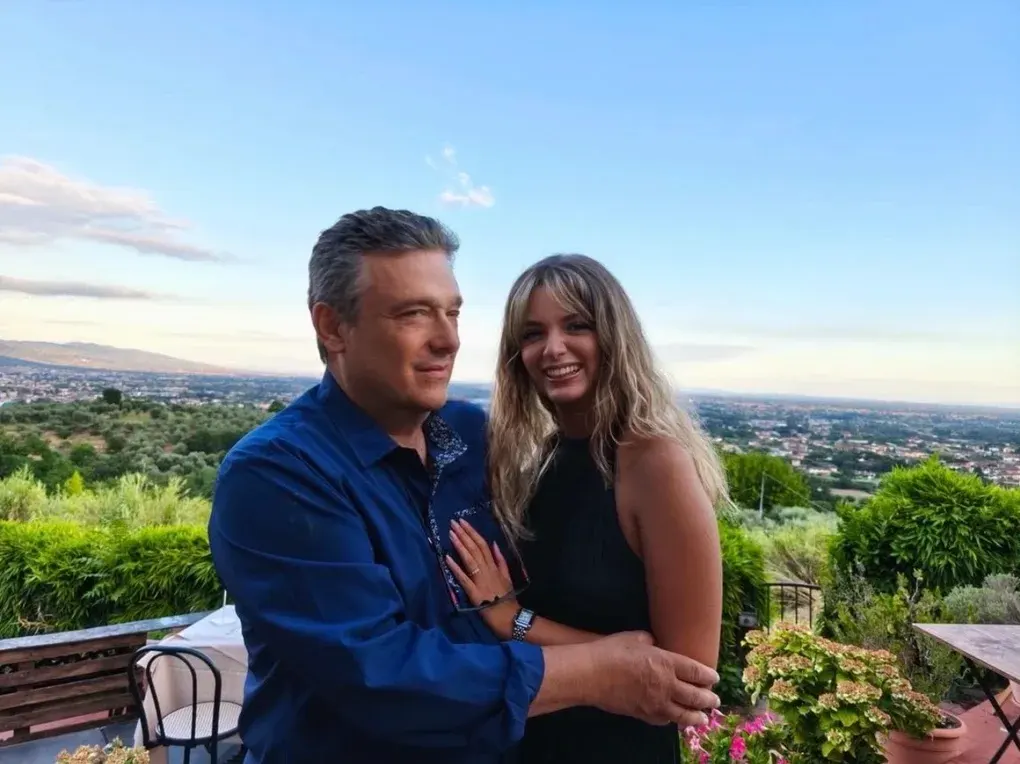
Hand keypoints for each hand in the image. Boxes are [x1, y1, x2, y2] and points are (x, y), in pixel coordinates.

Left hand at [446, 519, 517, 637]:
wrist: (510, 617)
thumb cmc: (508, 598)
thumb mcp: (507, 576)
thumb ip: (501, 560)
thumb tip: (494, 544)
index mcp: (494, 566)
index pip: (483, 544)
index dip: (472, 532)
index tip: (463, 522)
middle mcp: (488, 570)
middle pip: (475, 549)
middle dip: (463, 534)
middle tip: (453, 522)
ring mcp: (481, 581)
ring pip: (470, 559)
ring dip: (460, 546)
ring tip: (451, 534)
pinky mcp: (474, 593)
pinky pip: (464, 579)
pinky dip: (455, 568)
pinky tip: (447, 558)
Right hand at [588, 632, 719, 728]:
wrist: (590, 675)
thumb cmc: (611, 651)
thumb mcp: (634, 637)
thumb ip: (651, 641)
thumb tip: (655, 643)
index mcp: (667, 663)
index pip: (696, 672)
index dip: (708, 676)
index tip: (714, 678)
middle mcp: (666, 686)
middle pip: (695, 696)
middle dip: (708, 699)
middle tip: (715, 700)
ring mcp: (655, 703)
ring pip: (683, 714)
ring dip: (696, 716)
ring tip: (703, 718)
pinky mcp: (642, 714)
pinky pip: (663, 721)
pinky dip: (672, 721)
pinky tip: (674, 720)